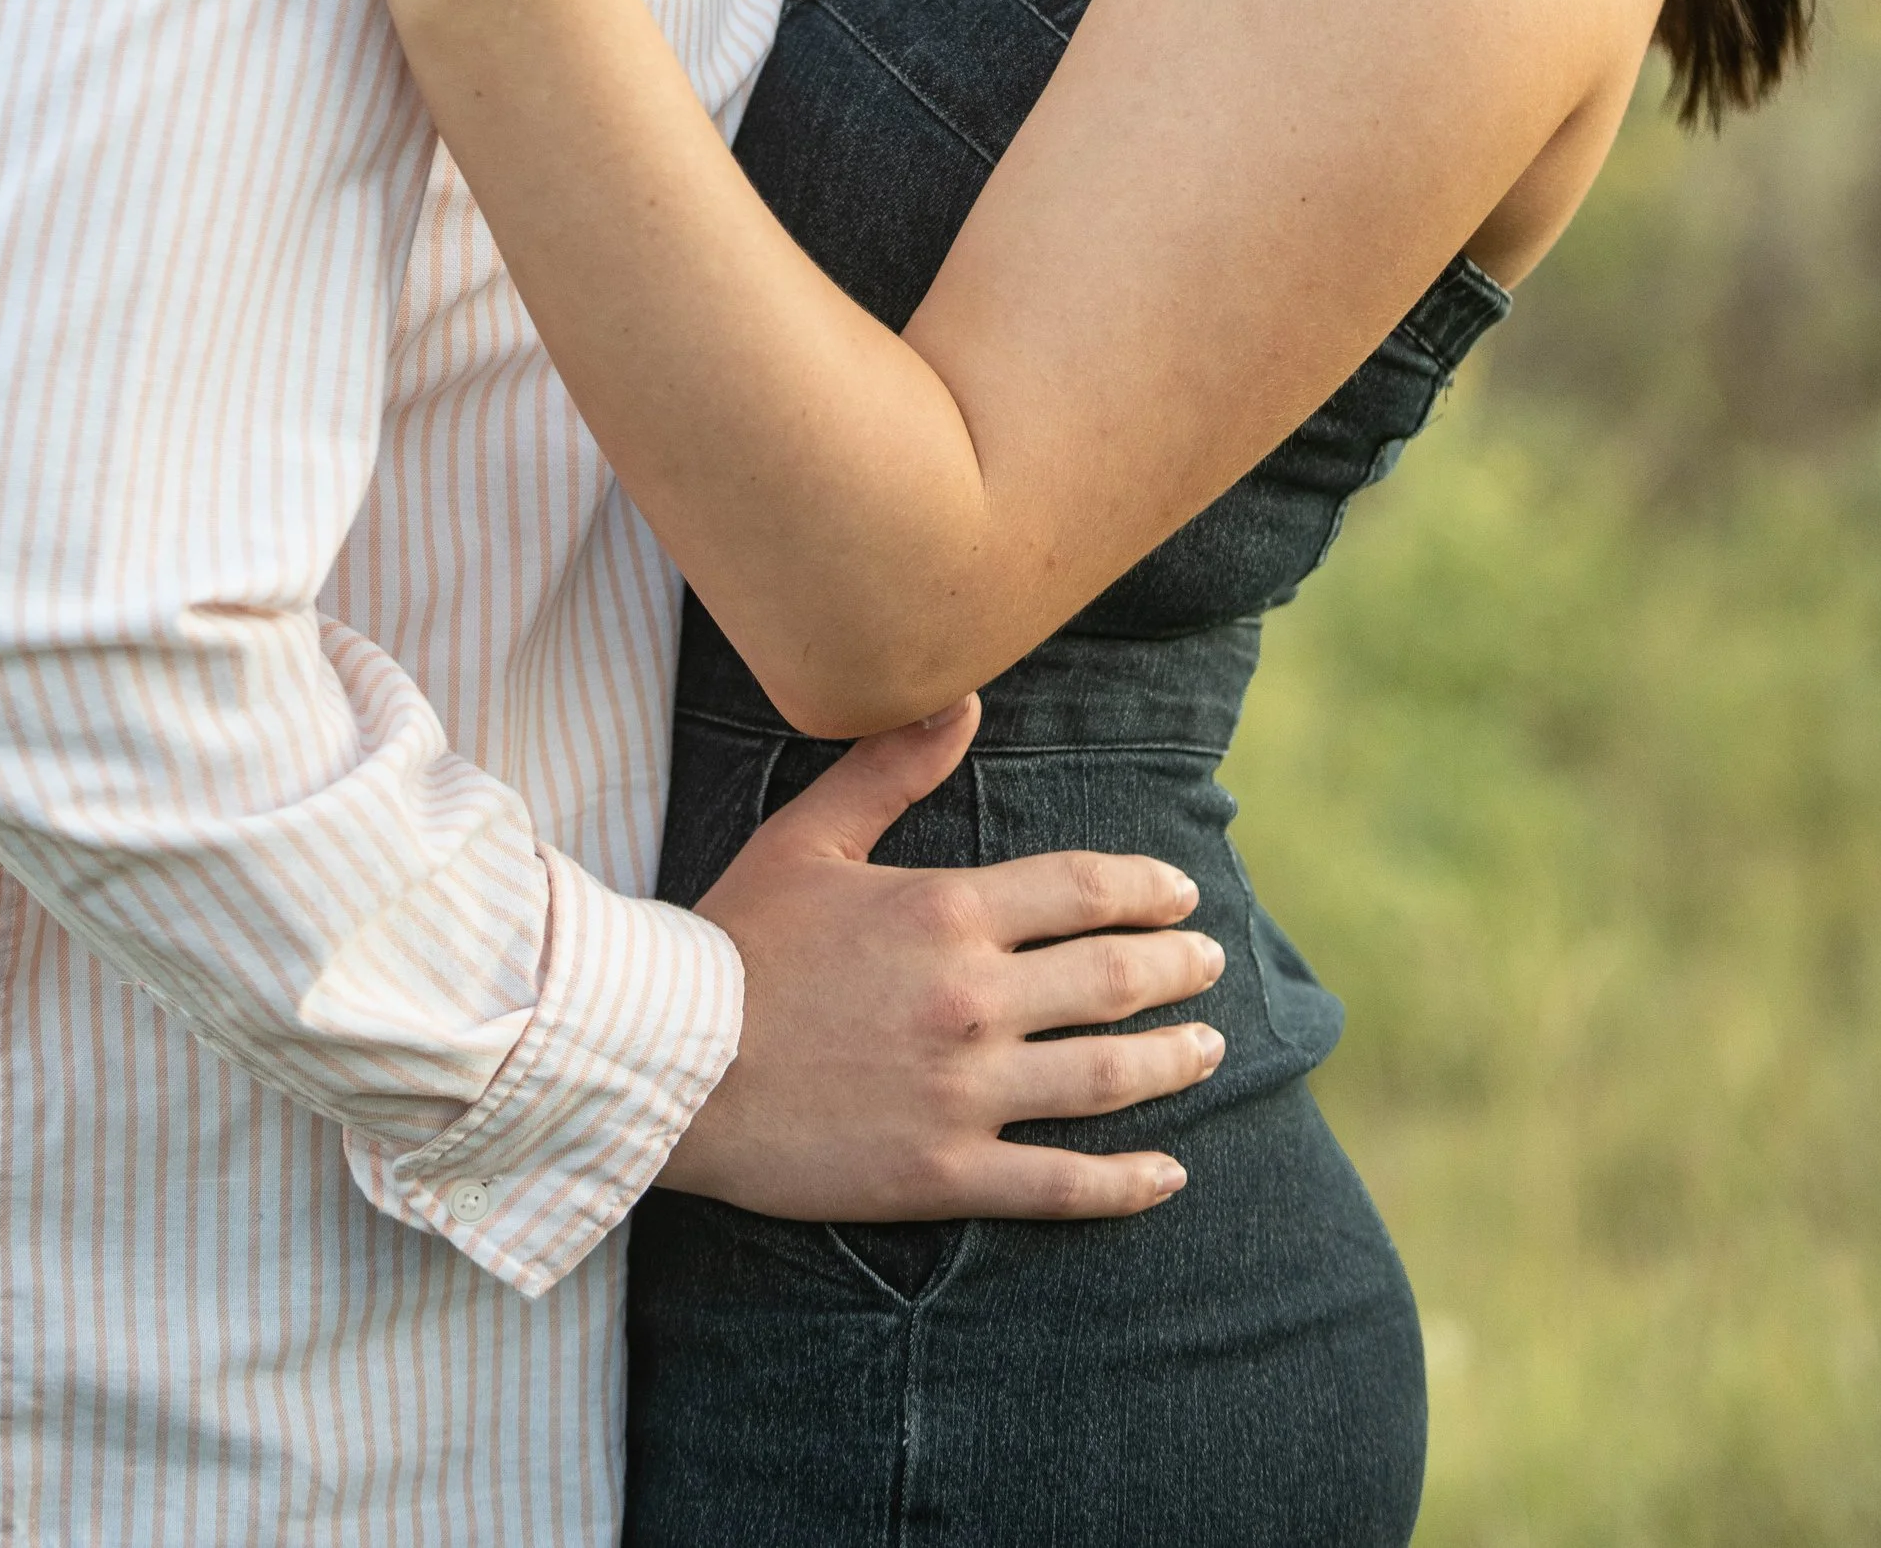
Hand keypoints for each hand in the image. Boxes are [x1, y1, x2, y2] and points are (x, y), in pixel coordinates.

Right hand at [663, 698, 1223, 1220]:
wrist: (671, 1066)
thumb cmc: (737, 943)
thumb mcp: (811, 838)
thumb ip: (892, 769)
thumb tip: (963, 696)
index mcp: (947, 912)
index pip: (1082, 890)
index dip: (1144, 888)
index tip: (1181, 893)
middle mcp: (972, 1000)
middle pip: (1113, 980)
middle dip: (1177, 970)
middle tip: (1210, 965)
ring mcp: (965, 1092)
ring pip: (1106, 1078)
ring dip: (1173, 1062)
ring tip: (1209, 1050)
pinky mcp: (945, 1171)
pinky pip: (1061, 1185)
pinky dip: (1127, 1183)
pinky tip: (1167, 1176)